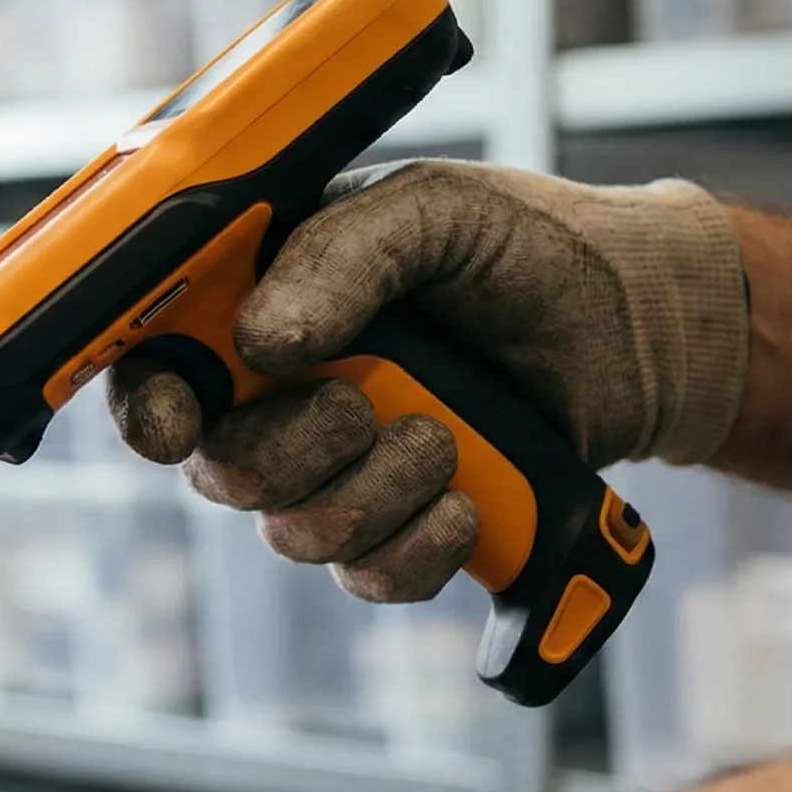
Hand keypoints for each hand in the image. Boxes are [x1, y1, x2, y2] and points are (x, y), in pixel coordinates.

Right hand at [109, 159, 746, 601]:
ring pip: (295, 533)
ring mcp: (343, 470)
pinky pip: (370, 577)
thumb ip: (342, 256)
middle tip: (370, 405)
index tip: (179, 423)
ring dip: (376, 495)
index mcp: (263, 303)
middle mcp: (286, 394)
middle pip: (222, 469)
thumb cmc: (527, 248)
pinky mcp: (404, 530)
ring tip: (448, 441)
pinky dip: (419, 549)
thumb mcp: (436, 214)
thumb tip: (258, 339)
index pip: (160, 369)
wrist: (641, 328)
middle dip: (297, 449)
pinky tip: (468, 503)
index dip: (149, 408)